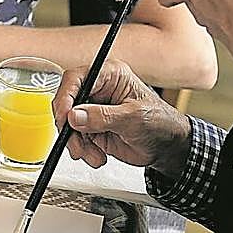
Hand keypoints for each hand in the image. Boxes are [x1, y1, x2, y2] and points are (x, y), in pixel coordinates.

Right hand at [52, 59, 190, 177]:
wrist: (167, 148)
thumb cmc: (161, 124)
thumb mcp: (134, 118)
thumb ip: (103, 116)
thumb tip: (74, 116)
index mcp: (110, 76)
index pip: (76, 79)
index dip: (65, 97)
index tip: (64, 117)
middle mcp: (97, 90)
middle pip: (67, 102)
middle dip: (70, 126)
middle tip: (77, 143)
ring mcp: (92, 109)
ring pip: (68, 123)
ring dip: (77, 143)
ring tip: (93, 155)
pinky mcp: (90, 126)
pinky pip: (74, 137)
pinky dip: (82, 150)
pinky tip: (97, 156)